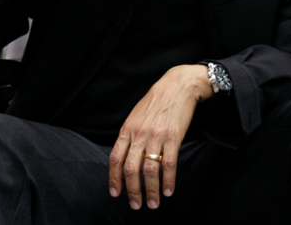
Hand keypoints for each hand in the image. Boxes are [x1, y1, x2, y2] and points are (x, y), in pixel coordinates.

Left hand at [108, 65, 212, 209]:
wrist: (176, 86)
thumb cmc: (154, 102)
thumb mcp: (135, 116)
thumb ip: (129, 136)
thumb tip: (124, 156)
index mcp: (127, 129)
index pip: (115, 158)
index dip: (114, 178)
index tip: (115, 193)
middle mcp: (139, 134)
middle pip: (131, 168)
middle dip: (132, 190)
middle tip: (136, 205)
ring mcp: (156, 136)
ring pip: (150, 170)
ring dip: (151, 190)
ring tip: (153, 203)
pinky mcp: (173, 137)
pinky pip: (169, 164)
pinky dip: (168, 180)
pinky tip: (168, 191)